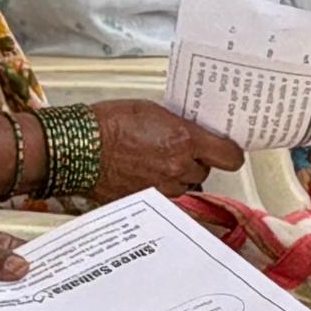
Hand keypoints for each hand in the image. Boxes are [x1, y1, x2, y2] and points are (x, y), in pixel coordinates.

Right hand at [83, 99, 245, 199]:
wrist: (79, 146)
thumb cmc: (108, 123)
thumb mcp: (152, 110)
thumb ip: (179, 125)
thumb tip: (191, 133)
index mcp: (184, 141)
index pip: (229, 156)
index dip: (230, 153)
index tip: (227, 150)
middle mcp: (177, 167)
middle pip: (204, 171)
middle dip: (194, 161)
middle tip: (177, 148)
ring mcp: (162, 187)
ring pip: (184, 185)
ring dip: (177, 175)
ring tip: (155, 160)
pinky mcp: (147, 200)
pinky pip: (164, 195)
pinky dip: (159, 186)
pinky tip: (142, 172)